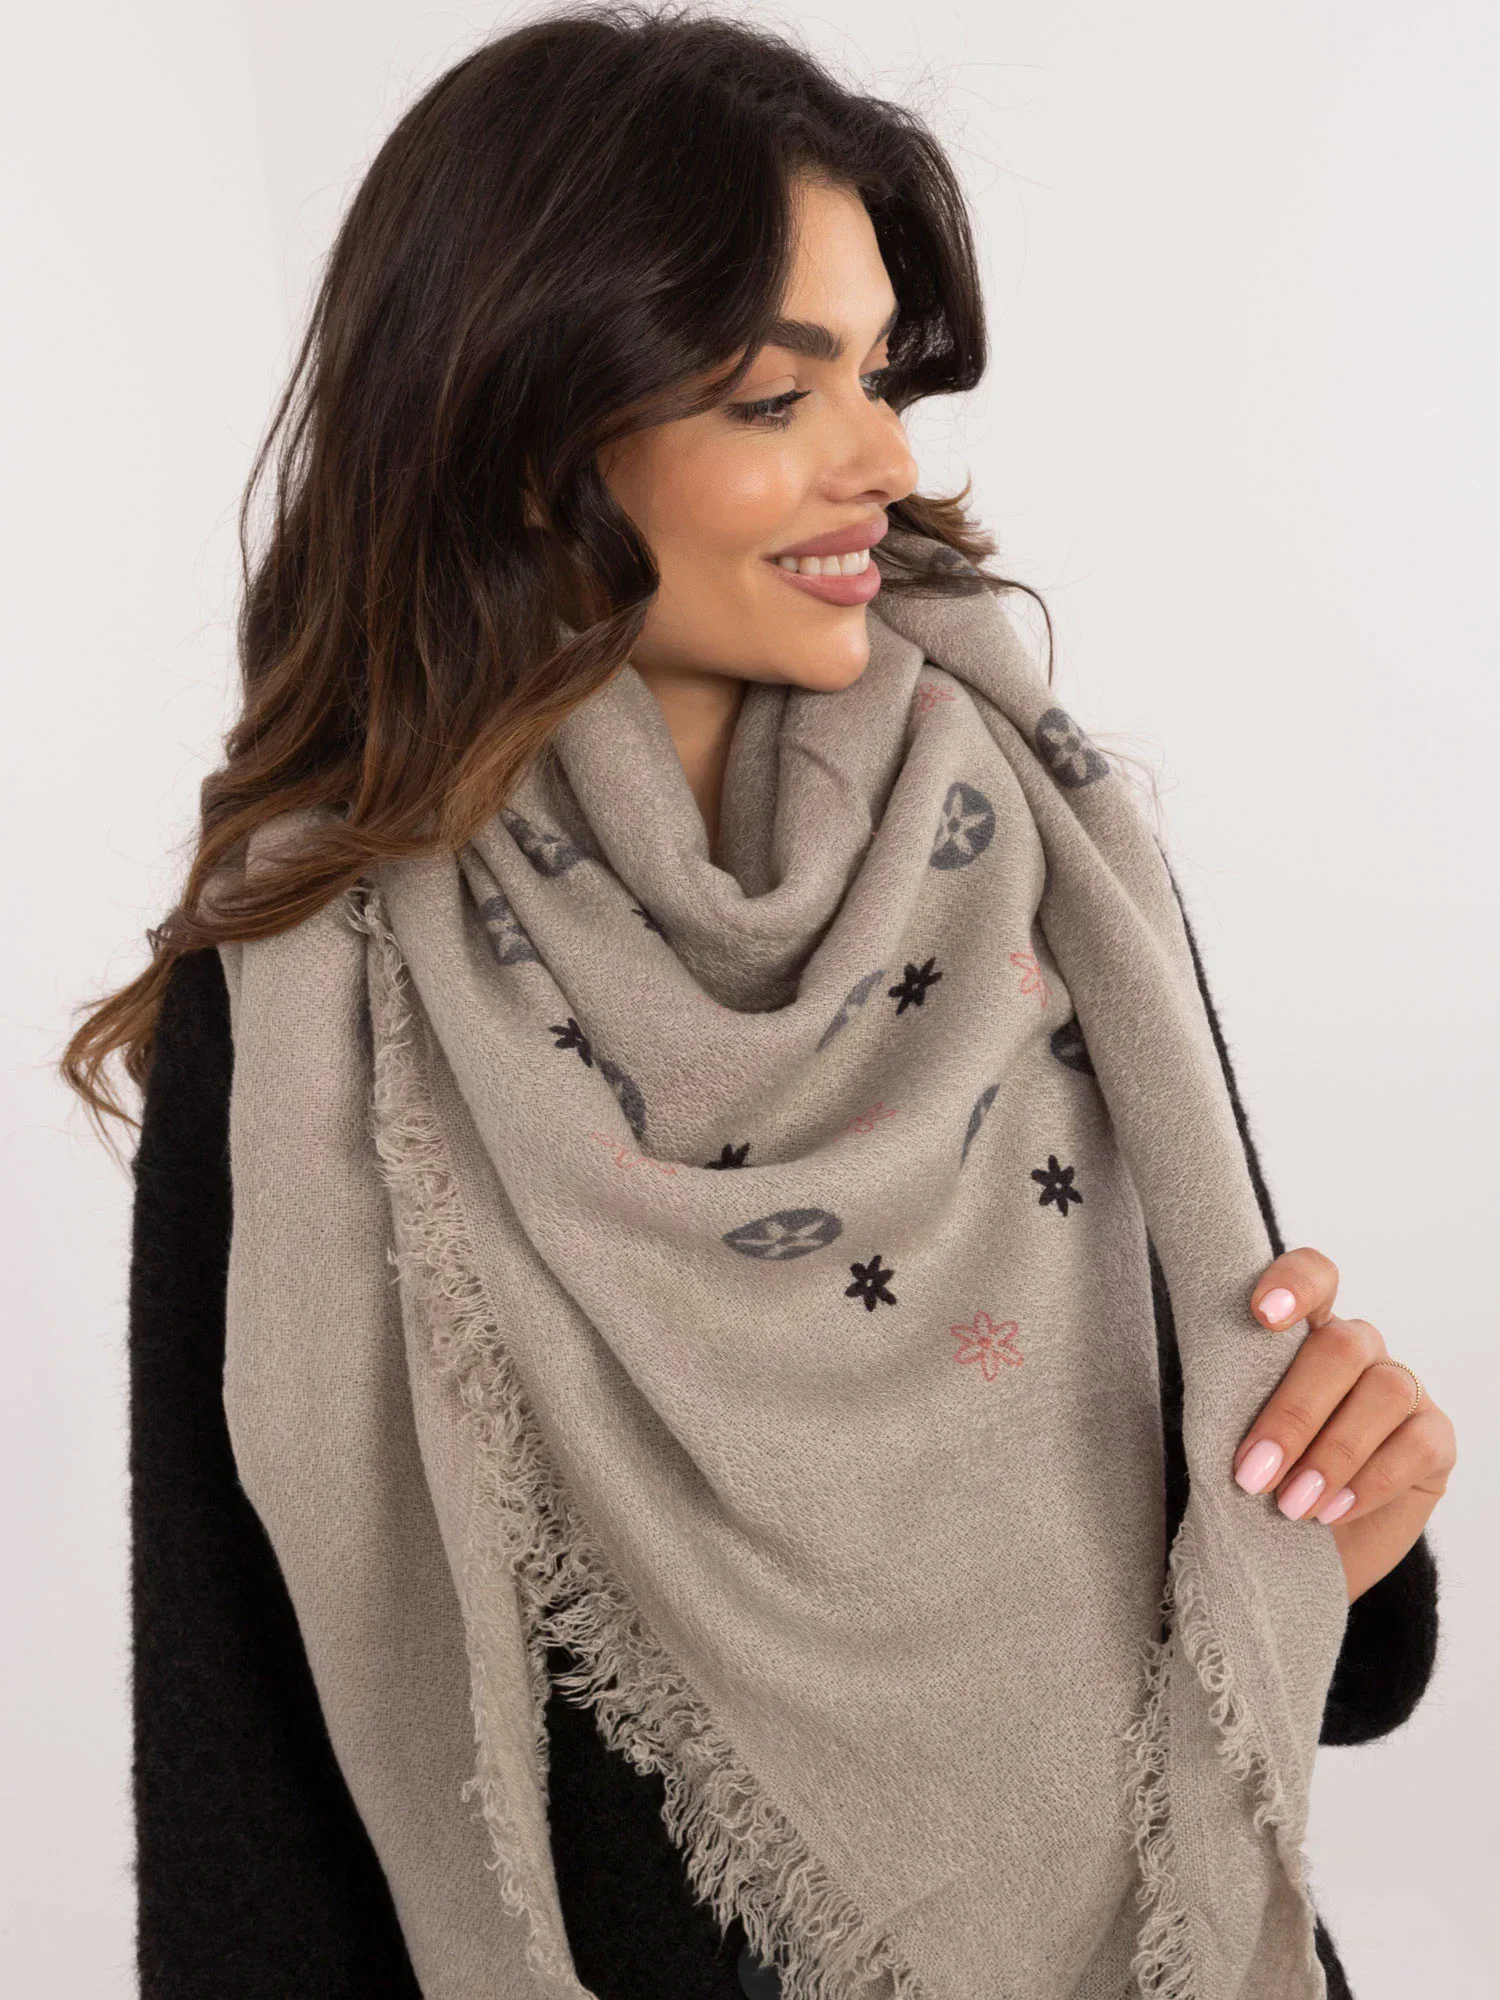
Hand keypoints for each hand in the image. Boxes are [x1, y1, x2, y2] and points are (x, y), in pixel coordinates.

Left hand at [1231, 1247, 1454, 1602]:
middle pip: (1341, 1347)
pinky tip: (1332, 1510)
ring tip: (1290, 1505)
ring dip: (1331, 1453)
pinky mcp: (1435, 1439)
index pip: (1314, 1276)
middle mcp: (1359, 1350)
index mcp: (1303, 1331)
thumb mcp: (1236, 1440)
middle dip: (1292, 1413)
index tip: (1261, 1314)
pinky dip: (1370, 1481)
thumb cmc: (1260, 1483)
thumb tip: (1212, 1415)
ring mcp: (1403, 1390)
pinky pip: (1417, 1444)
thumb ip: (1232, 1406)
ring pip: (1382, 1392)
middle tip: (1251, 1474)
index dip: (1295, 1283)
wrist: (1303, 1552)